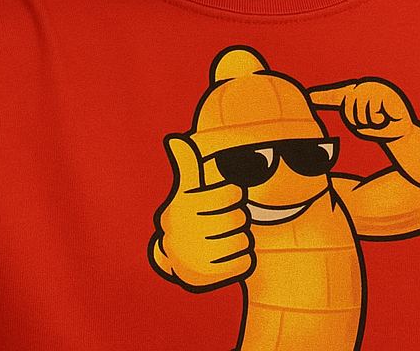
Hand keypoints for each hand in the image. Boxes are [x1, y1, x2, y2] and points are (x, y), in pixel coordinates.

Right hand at [150, 134, 254, 289]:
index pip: (231, 193)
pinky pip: (244, 262)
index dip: (234, 194)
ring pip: (243, 239)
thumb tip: (176, 140)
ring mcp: (196, 255)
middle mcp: (186, 231)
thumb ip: (187, 165)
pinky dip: (243, 258)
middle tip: (226, 221)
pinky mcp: (208, 278)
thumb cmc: (187, 216)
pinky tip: (230, 254)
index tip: (225, 198)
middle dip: (237, 218)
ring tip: (228, 237)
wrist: (174, 260)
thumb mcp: (186, 190)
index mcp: (184, 206)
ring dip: (241, 238)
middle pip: (239, 218)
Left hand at [308, 80, 414, 142]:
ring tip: (380, 120)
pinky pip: (376, 113)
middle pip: (348, 108)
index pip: (335, 95)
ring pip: (362, 112)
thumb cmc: (380, 128)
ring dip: (371, 123)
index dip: (321, 96)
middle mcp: (363, 87)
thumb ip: (351, 122)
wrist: (403, 132)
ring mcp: (376, 88)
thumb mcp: (362, 126)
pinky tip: (389, 117)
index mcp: (353, 95)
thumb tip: (336, 128)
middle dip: (359, 121)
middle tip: (372, 122)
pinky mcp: (388, 93)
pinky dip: (381, 121)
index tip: (308, 96)